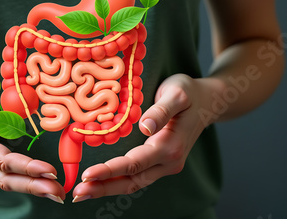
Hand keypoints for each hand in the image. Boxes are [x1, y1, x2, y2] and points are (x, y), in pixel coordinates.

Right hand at [0, 71, 65, 202]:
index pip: (1, 159)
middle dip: (33, 186)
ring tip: (55, 191)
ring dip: (29, 187)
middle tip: (59, 192)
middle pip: (4, 178)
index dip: (26, 167)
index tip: (49, 171)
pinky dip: (20, 179)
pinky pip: (0, 173)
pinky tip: (38, 182)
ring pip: (3, 179)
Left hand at [72, 74, 209, 201]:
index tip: (87, 174)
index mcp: (171, 146)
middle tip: (77, 192)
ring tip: (82, 192)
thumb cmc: (190, 93)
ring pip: (134, 183)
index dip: (109, 170)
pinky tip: (100, 183)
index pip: (134, 163)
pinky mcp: (161, 163)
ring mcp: (166, 165)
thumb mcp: (177, 94)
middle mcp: (169, 162)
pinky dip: (117, 182)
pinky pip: (137, 177)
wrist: (209, 101)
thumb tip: (146, 127)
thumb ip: (161, 111)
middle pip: (132, 181)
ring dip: (108, 189)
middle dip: (103, 188)